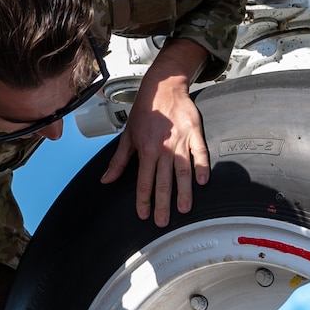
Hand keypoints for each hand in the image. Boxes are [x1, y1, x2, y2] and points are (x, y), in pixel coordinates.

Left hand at [101, 39, 209, 225]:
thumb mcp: (127, 135)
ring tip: (184, 209)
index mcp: (146, 149)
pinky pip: (199, 152)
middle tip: (162, 221)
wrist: (163, 87)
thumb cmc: (144, 111)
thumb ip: (119, 161)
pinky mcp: (194, 132)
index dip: (143, 199)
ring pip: (182, 171)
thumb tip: (106, 180)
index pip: (144, 180)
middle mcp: (163, 147)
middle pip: (163, 181)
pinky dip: (201, 167)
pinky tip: (202, 182)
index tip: (143, 215)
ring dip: (184, 191)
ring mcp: (180, 140)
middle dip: (162, 204)